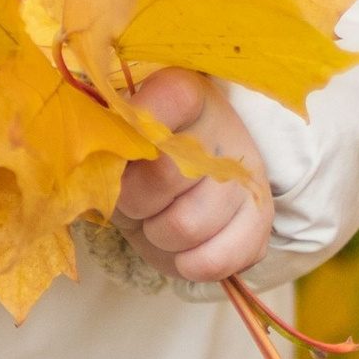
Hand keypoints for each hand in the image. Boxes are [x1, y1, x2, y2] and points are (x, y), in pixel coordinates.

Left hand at [114, 70, 272, 286]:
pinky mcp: (260, 220)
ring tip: (158, 219)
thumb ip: (105, 139)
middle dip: (134, 200)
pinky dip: (187, 264)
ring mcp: (247, 175)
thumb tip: (99, 154)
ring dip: (158, 235)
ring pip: (186, 225)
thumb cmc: (134, 163)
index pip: (170, 97)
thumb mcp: (113, 143)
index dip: (135, 129)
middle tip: (133, 197)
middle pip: (164, 174)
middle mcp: (224, 127)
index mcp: (184, 93)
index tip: (116, 149)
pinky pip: (217, 260)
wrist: (176, 194)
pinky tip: (182, 248)